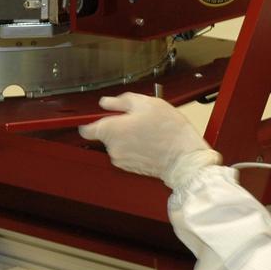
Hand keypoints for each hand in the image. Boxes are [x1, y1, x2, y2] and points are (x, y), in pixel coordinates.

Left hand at [78, 93, 219, 188]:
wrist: (184, 158)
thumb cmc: (168, 131)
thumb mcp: (146, 103)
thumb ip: (121, 101)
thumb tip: (106, 102)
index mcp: (110, 130)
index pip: (86, 128)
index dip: (93, 120)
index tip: (104, 115)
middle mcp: (111, 148)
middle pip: (106, 134)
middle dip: (119, 126)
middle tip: (140, 119)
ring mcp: (121, 161)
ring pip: (118, 143)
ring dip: (129, 137)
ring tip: (149, 131)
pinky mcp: (131, 168)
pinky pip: (128, 153)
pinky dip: (136, 147)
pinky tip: (152, 142)